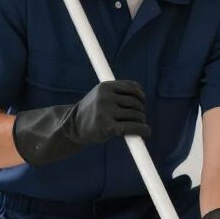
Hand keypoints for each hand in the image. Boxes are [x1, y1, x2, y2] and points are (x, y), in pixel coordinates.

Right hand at [12, 79, 148, 167]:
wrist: (73, 126)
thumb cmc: (93, 110)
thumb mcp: (102, 94)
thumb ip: (119, 92)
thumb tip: (142, 98)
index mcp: (106, 86)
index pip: (133, 87)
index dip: (141, 96)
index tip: (141, 103)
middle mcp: (106, 97)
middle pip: (136, 102)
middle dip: (140, 111)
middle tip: (137, 118)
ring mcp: (106, 112)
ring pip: (136, 115)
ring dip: (141, 121)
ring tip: (137, 126)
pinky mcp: (107, 127)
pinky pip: (131, 127)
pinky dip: (142, 130)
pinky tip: (146, 132)